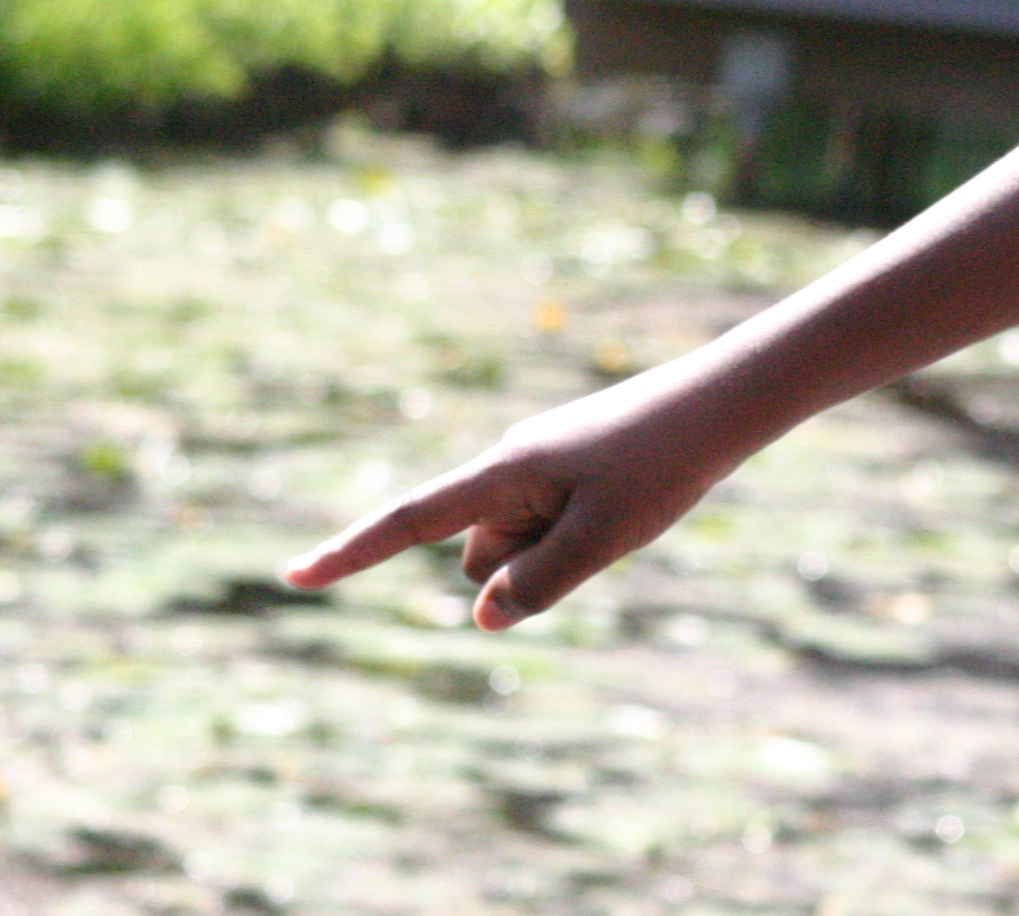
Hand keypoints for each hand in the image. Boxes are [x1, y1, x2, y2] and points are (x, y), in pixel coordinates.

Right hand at [280, 366, 739, 630]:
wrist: (725, 401)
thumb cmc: (665, 464)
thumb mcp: (604, 536)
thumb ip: (539, 582)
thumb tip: (483, 617)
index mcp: (503, 473)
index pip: (410, 522)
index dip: (352, 554)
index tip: (293, 578)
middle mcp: (510, 465)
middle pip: (481, 554)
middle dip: (521, 568)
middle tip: (602, 524)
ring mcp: (540, 465)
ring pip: (520, 545)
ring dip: (559, 550)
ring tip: (626, 508)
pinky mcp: (571, 467)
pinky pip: (555, 524)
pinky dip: (582, 534)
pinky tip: (634, 501)